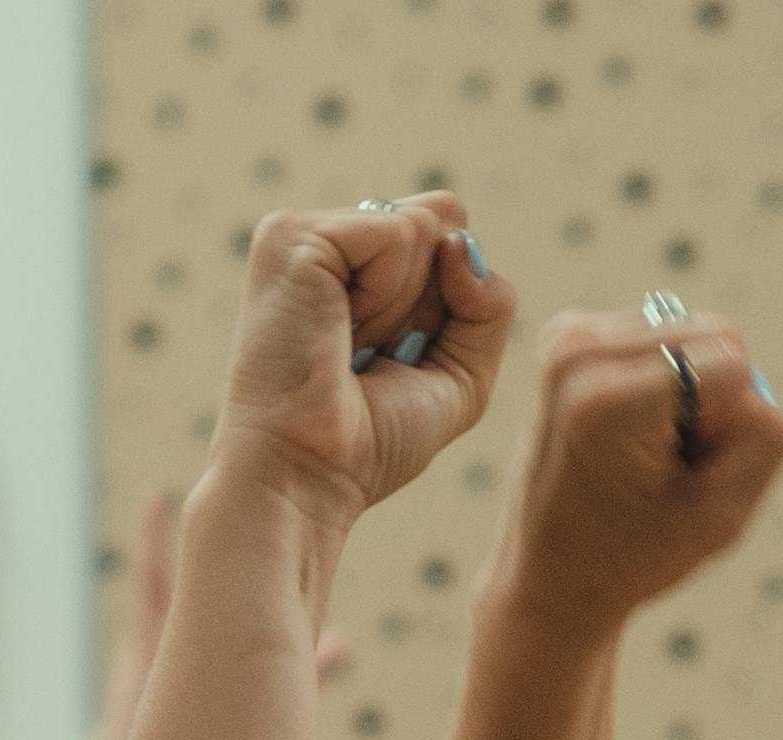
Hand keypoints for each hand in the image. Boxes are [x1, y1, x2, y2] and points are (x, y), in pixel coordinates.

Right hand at [213, 191, 508, 529]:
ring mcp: (301, 232)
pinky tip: (340, 329)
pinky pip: (397, 232)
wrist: (304, 479)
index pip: (447, 233)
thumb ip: (490, 303)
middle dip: (432, 297)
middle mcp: (325, 240)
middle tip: (371, 355)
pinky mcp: (293, 236)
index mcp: (352, 267)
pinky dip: (388, 293)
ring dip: (405, 303)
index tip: (395, 358)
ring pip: (423, 223)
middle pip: (442, 217)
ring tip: (348, 346)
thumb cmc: (368, 444)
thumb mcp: (461, 374)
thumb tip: (460, 240)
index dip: (449, 300)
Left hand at [490, 291, 782, 628]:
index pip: (733, 362)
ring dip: (688, 390)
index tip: (679, 471)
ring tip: (644, 450)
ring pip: (693, 331)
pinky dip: (662, 379)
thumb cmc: (635, 555)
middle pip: (717, 333)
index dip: (726, 424)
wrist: (549, 577)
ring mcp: (568, 337)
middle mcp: (579, 352)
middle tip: (663, 463)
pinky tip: (628, 430)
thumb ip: (766, 436)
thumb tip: (748, 374)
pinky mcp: (568, 335)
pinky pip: (663, 334)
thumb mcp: (722, 516)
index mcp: (609, 400)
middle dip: (711, 401)